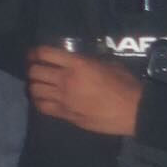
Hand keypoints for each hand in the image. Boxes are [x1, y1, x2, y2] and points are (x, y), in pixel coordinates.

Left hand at [27, 47, 142, 135]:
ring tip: (38, 84)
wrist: (133, 111)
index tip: (33, 54)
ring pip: (35, 90)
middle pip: (35, 72)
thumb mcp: (108, 64)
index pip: (46, 54)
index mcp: (77, 64)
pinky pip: (42, 107)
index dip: (35, 52)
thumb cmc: (125, 84)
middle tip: (36, 69)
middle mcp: (65, 80)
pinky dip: (38, 101)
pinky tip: (42, 99)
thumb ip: (89, 60)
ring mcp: (64, 99)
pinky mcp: (66, 115)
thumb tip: (79, 60)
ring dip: (34, 85)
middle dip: (32, 68)